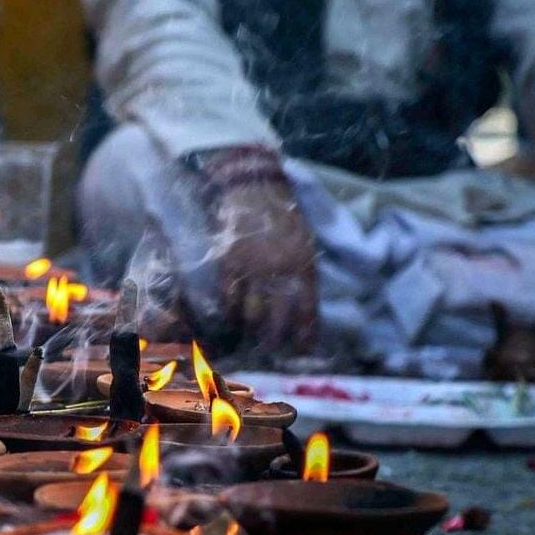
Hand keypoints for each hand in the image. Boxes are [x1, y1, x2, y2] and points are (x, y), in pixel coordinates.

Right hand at [212, 180, 318, 352]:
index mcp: (303, 265)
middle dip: (273, 339)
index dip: (305, 334)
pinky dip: (227, 312)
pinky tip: (228, 320)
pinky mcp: (228, 263)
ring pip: (250, 312)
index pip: (306, 310)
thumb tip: (301, 302)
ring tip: (247, 341)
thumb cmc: (282, 212)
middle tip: (270, 349)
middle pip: (276, 318)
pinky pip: (227, 297)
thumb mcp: (305, 239)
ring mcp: (251, 268)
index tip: (303, 349)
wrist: (252, 185)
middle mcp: (278, 271)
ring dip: (249, 330)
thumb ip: (303, 270)